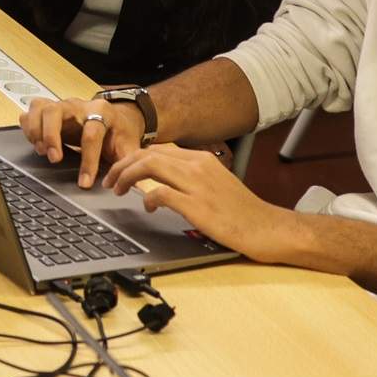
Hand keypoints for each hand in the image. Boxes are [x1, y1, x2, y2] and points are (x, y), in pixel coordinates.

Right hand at [18, 93, 146, 187]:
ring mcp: (62, 105)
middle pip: (56, 111)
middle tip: (54, 159)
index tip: (84, 182)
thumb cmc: (118, 132)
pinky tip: (35, 143)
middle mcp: (78, 105)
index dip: (88, 160)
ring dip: (36, 131)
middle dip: (51, 136)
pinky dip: (29, 127)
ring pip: (41, 108)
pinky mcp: (50, 109)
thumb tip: (132, 183)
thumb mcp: (128, 145)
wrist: (113, 117)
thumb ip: (128, 163)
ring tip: (41, 151)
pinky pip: (31, 111)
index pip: (91, 134)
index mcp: (101, 111)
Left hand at [104, 145, 292, 257]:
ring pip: (149, 166)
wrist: (266, 228)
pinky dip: (148, 198)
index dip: (133, 158)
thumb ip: (190, 176)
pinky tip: (148, 207)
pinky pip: (161, 193)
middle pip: (147, 154)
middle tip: (111, 180)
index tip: (121, 170)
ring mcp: (197, 184)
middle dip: (122, 165)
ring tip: (118, 189)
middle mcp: (198, 166)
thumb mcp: (215, 182)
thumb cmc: (241, 211)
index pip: (157, 149)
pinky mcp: (197, 206)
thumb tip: (161, 177)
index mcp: (201, 159)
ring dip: (127, 177)